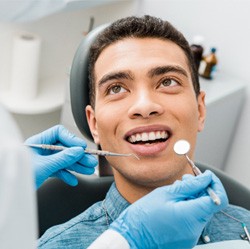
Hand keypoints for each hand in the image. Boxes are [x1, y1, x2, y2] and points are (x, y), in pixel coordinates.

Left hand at [25, 125, 97, 188]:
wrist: (11, 194)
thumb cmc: (19, 177)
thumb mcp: (44, 166)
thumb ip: (62, 158)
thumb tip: (78, 151)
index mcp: (38, 142)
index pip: (59, 133)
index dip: (71, 139)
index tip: (81, 147)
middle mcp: (42, 150)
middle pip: (64, 148)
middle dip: (78, 156)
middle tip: (90, 161)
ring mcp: (44, 160)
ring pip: (64, 160)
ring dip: (76, 166)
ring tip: (87, 170)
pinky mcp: (45, 170)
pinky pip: (59, 170)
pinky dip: (67, 175)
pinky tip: (73, 180)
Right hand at [110, 170, 227, 248]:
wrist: (131, 237)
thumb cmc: (144, 215)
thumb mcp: (165, 194)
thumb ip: (189, 186)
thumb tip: (206, 178)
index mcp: (191, 216)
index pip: (218, 199)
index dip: (214, 184)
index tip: (205, 175)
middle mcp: (195, 230)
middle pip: (209, 204)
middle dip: (200, 189)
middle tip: (185, 179)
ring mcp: (191, 236)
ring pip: (200, 211)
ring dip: (193, 198)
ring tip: (176, 190)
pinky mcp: (185, 239)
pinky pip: (193, 220)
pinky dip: (188, 208)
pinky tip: (174, 202)